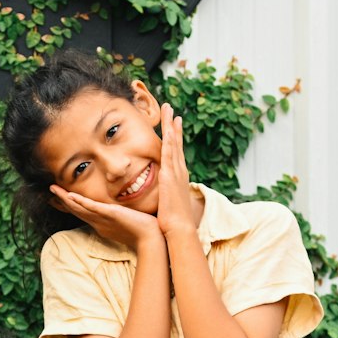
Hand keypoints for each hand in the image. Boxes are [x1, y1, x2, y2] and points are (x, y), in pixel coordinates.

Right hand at [49, 185, 163, 251]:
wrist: (151, 239)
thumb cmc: (142, 231)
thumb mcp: (127, 221)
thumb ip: (121, 216)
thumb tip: (122, 211)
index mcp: (101, 223)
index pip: (82, 212)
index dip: (69, 204)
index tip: (60, 197)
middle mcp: (98, 222)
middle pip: (76, 210)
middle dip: (62, 200)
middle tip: (50, 191)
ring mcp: (103, 220)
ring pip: (79, 208)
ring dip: (65, 198)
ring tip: (53, 189)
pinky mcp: (110, 215)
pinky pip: (92, 208)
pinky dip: (80, 202)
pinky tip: (70, 195)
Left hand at [153, 109, 200, 235]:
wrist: (179, 228)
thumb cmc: (172, 220)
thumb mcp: (166, 203)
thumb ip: (163, 195)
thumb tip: (158, 195)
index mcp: (177, 177)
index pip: (176, 153)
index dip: (175, 138)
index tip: (173, 124)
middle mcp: (179, 171)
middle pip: (177, 143)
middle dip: (174, 126)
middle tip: (172, 110)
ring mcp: (176, 171)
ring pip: (174, 143)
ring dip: (171, 126)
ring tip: (169, 110)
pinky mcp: (171, 174)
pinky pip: (170, 153)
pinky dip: (171, 139)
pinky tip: (170, 128)